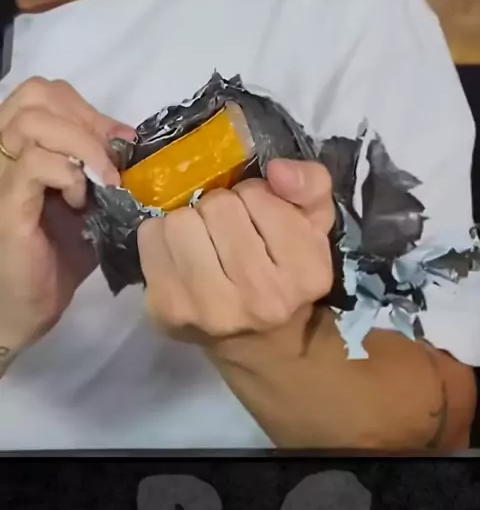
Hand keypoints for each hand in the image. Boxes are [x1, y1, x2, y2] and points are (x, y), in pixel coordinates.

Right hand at [0, 77, 134, 354]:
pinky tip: (80, 201)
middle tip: (110, 161)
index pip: (45, 91)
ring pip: (33, 122)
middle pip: (35, 93)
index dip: (87, 108)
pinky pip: (34, 164)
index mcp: (20, 145)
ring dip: (82, 145)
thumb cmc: (58, 255)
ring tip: (100, 182)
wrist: (28, 306)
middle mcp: (2, 152)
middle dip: (87, 121)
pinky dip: (68, 174)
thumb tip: (129, 137)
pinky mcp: (5, 203)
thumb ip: (101, 165)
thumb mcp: (89, 200)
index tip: (118, 142)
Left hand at [138, 159, 334, 341]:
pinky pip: (150, 239)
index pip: (256, 195)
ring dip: (189, 220)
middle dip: (220, 207)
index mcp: (305, 271)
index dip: (253, 195)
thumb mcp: (314, 223)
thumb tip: (277, 170)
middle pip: (216, 206)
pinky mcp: (168, 310)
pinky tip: (181, 254)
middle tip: (228, 229)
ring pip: (180, 220)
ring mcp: (210, 308)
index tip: (258, 217)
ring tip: (203, 239)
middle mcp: (261, 297)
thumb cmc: (285, 270)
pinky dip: (161, 237)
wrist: (258, 339)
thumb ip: (310, 185)